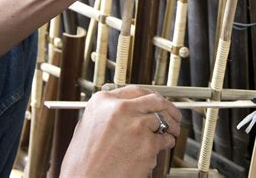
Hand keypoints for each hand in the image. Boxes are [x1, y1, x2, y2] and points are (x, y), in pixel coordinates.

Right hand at [60, 86, 181, 176]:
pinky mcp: (148, 144)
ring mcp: (136, 126)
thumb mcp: (86, 128)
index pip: (136, 90)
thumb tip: (121, 108)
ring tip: (172, 130)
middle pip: (155, 100)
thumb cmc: (83, 164)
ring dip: (171, 125)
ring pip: (163, 119)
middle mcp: (120, 110)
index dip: (150, 95)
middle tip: (173, 113)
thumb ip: (106, 113)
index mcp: (103, 102)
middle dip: (167, 107)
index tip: (156, 99)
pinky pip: (165, 139)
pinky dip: (167, 142)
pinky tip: (163, 145)